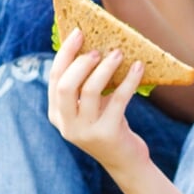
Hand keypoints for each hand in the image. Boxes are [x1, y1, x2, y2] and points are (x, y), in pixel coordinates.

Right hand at [44, 27, 149, 174]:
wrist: (125, 161)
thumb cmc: (109, 124)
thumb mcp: (91, 107)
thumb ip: (85, 84)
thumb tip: (95, 44)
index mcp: (57, 114)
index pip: (55, 78)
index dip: (65, 54)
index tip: (78, 32)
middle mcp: (66, 125)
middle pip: (65, 85)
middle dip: (80, 62)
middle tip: (98, 49)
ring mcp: (85, 132)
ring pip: (90, 91)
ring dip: (105, 68)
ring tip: (119, 53)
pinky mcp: (107, 135)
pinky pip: (118, 99)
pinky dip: (129, 80)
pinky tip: (138, 67)